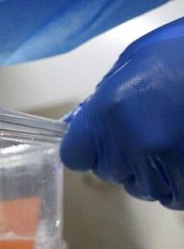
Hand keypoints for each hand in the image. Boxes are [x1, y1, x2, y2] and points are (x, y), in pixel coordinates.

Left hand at [61, 18, 183, 209]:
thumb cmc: (182, 50)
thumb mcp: (132, 62)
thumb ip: (100, 98)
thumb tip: (75, 124)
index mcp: (109, 112)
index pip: (75, 156)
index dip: (87, 149)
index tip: (100, 140)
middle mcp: (133, 143)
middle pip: (108, 171)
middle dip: (121, 156)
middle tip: (147, 130)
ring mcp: (168, 163)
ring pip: (142, 188)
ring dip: (151, 172)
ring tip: (172, 140)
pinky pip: (174, 198)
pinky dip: (177, 185)